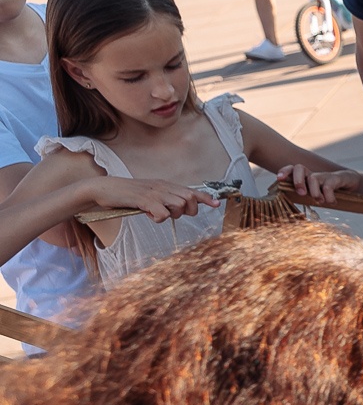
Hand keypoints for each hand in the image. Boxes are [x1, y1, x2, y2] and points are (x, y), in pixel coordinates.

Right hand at [87, 176, 220, 221]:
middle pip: (189, 199)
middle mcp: (162, 186)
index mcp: (165, 185)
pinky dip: (158, 218)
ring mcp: (153, 192)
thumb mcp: (149, 196)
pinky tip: (147, 215)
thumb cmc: (127, 195)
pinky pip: (162, 213)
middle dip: (187, 211)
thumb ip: (163, 201)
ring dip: (172, 214)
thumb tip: (176, 211)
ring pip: (178, 205)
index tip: (217, 204)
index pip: (191, 191)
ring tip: (156, 213)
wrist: (104, 189)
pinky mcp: (143, 199)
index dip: (205, 198)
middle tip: (172, 214)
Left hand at [276, 164, 361, 204]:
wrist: (350, 183)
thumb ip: (304, 195)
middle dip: (297, 181)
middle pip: (299, 168)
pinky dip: (329, 197)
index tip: (279, 179)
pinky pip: (328, 186)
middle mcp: (313, 174)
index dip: (284, 172)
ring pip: (313, 178)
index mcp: (305, 177)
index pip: (291, 169)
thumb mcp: (315, 194)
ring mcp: (324, 175)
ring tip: (320, 201)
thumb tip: (287, 204)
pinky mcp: (336, 178)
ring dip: (314, 192)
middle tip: (302, 193)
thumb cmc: (328, 191)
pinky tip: (333, 202)